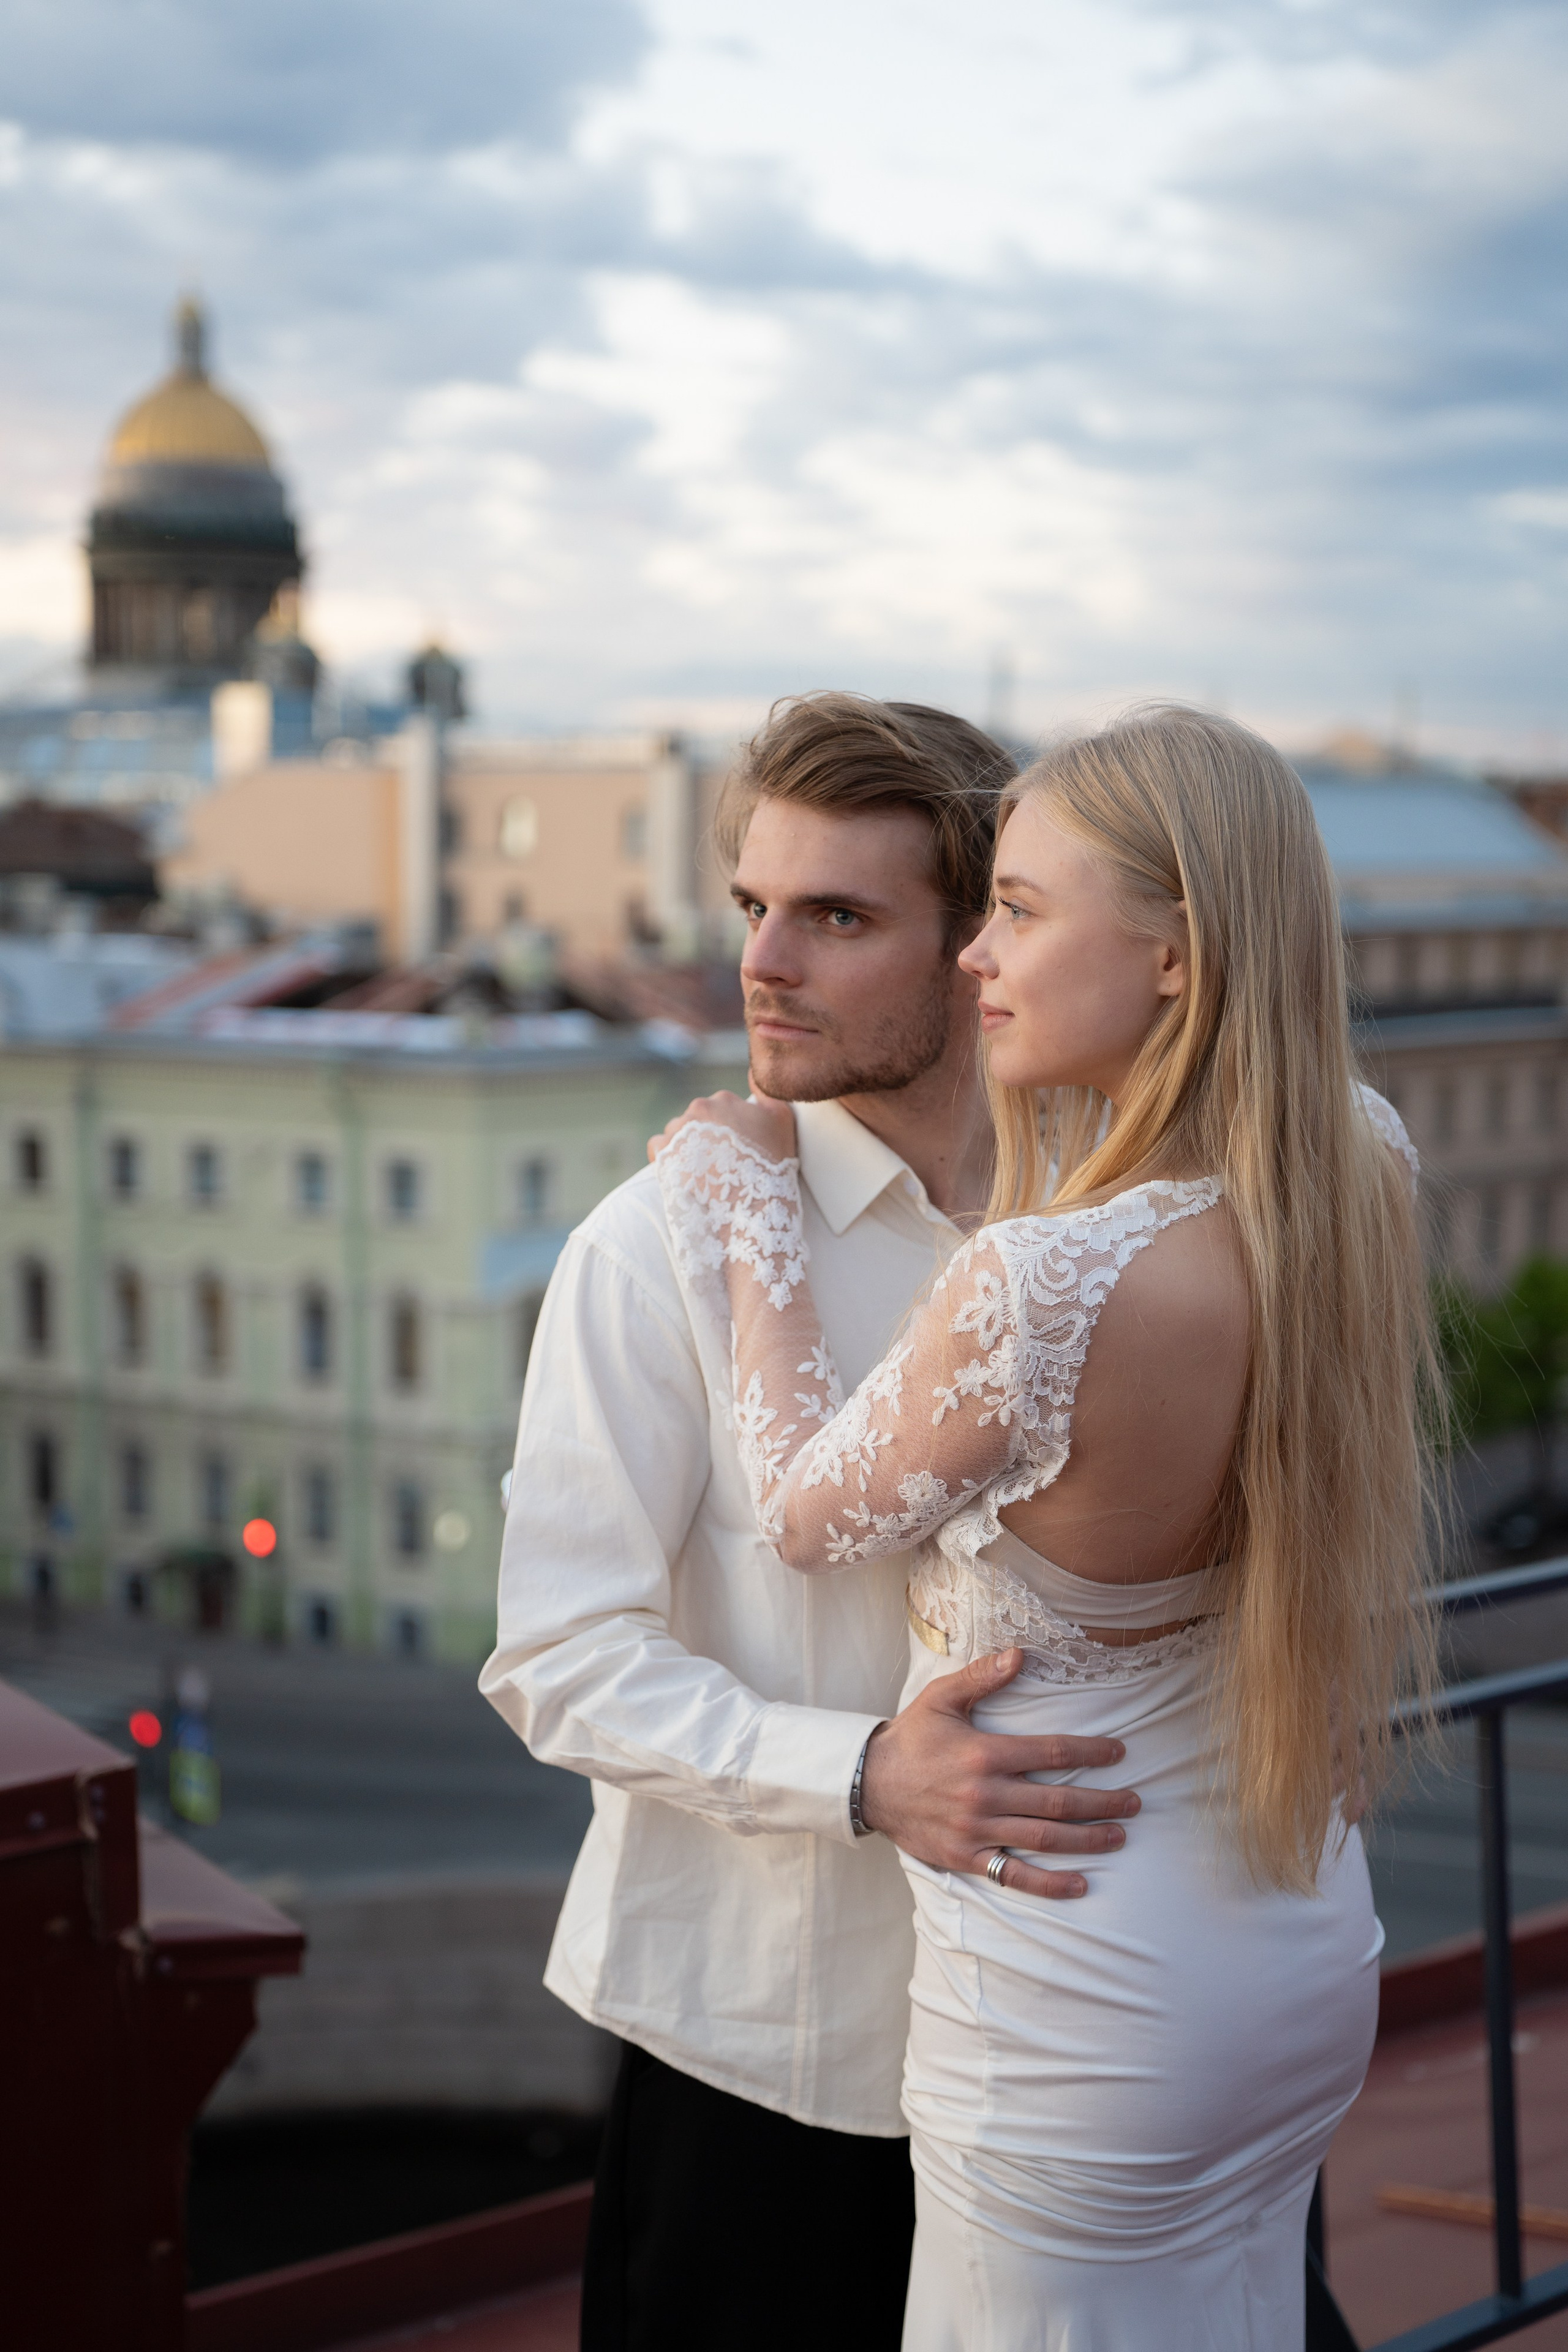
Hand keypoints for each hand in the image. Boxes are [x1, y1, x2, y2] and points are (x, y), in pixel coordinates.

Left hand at [648, 1086, 796, 1165]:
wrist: (751, 1207)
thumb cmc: (771, 1166)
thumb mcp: (781, 1120)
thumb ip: (766, 1092)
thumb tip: (752, 1072)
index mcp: (724, 1099)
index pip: (720, 1109)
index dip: (729, 1131)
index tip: (735, 1151)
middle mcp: (698, 1108)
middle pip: (697, 1120)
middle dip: (706, 1138)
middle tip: (720, 1165)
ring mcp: (678, 1130)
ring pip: (677, 1132)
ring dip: (686, 1147)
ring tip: (701, 1172)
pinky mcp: (663, 1152)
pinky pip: (658, 1147)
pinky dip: (666, 1158)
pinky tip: (681, 1173)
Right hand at [859, 1648, 1139, 1897]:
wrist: (868, 1783)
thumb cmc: (911, 1737)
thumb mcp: (941, 1698)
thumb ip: (982, 1677)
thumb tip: (1020, 1654)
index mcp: (985, 1753)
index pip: (1052, 1753)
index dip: (1091, 1753)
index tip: (1119, 1753)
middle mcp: (986, 1794)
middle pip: (1058, 1802)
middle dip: (1103, 1802)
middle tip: (1135, 1803)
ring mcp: (977, 1830)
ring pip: (1044, 1839)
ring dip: (1088, 1840)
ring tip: (1119, 1836)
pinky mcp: (966, 1857)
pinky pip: (1014, 1875)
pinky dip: (1049, 1884)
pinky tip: (1079, 1884)